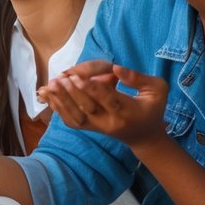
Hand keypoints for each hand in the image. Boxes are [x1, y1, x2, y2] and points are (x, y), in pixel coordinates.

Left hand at [37, 60, 169, 147]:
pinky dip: (57, 108)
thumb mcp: (157, 90)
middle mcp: (110, 122)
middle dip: (73, 93)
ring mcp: (97, 127)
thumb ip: (139, 78)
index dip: (93, 89)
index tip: (79, 77)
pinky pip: (70, 120)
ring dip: (61, 100)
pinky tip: (47, 95)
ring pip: (76, 117)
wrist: (143, 136)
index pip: (109, 101)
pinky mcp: (88, 128)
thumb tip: (116, 69)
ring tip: (50, 85)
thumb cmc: (152, 108)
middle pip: (89, 109)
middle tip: (60, 78)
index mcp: (128, 112)